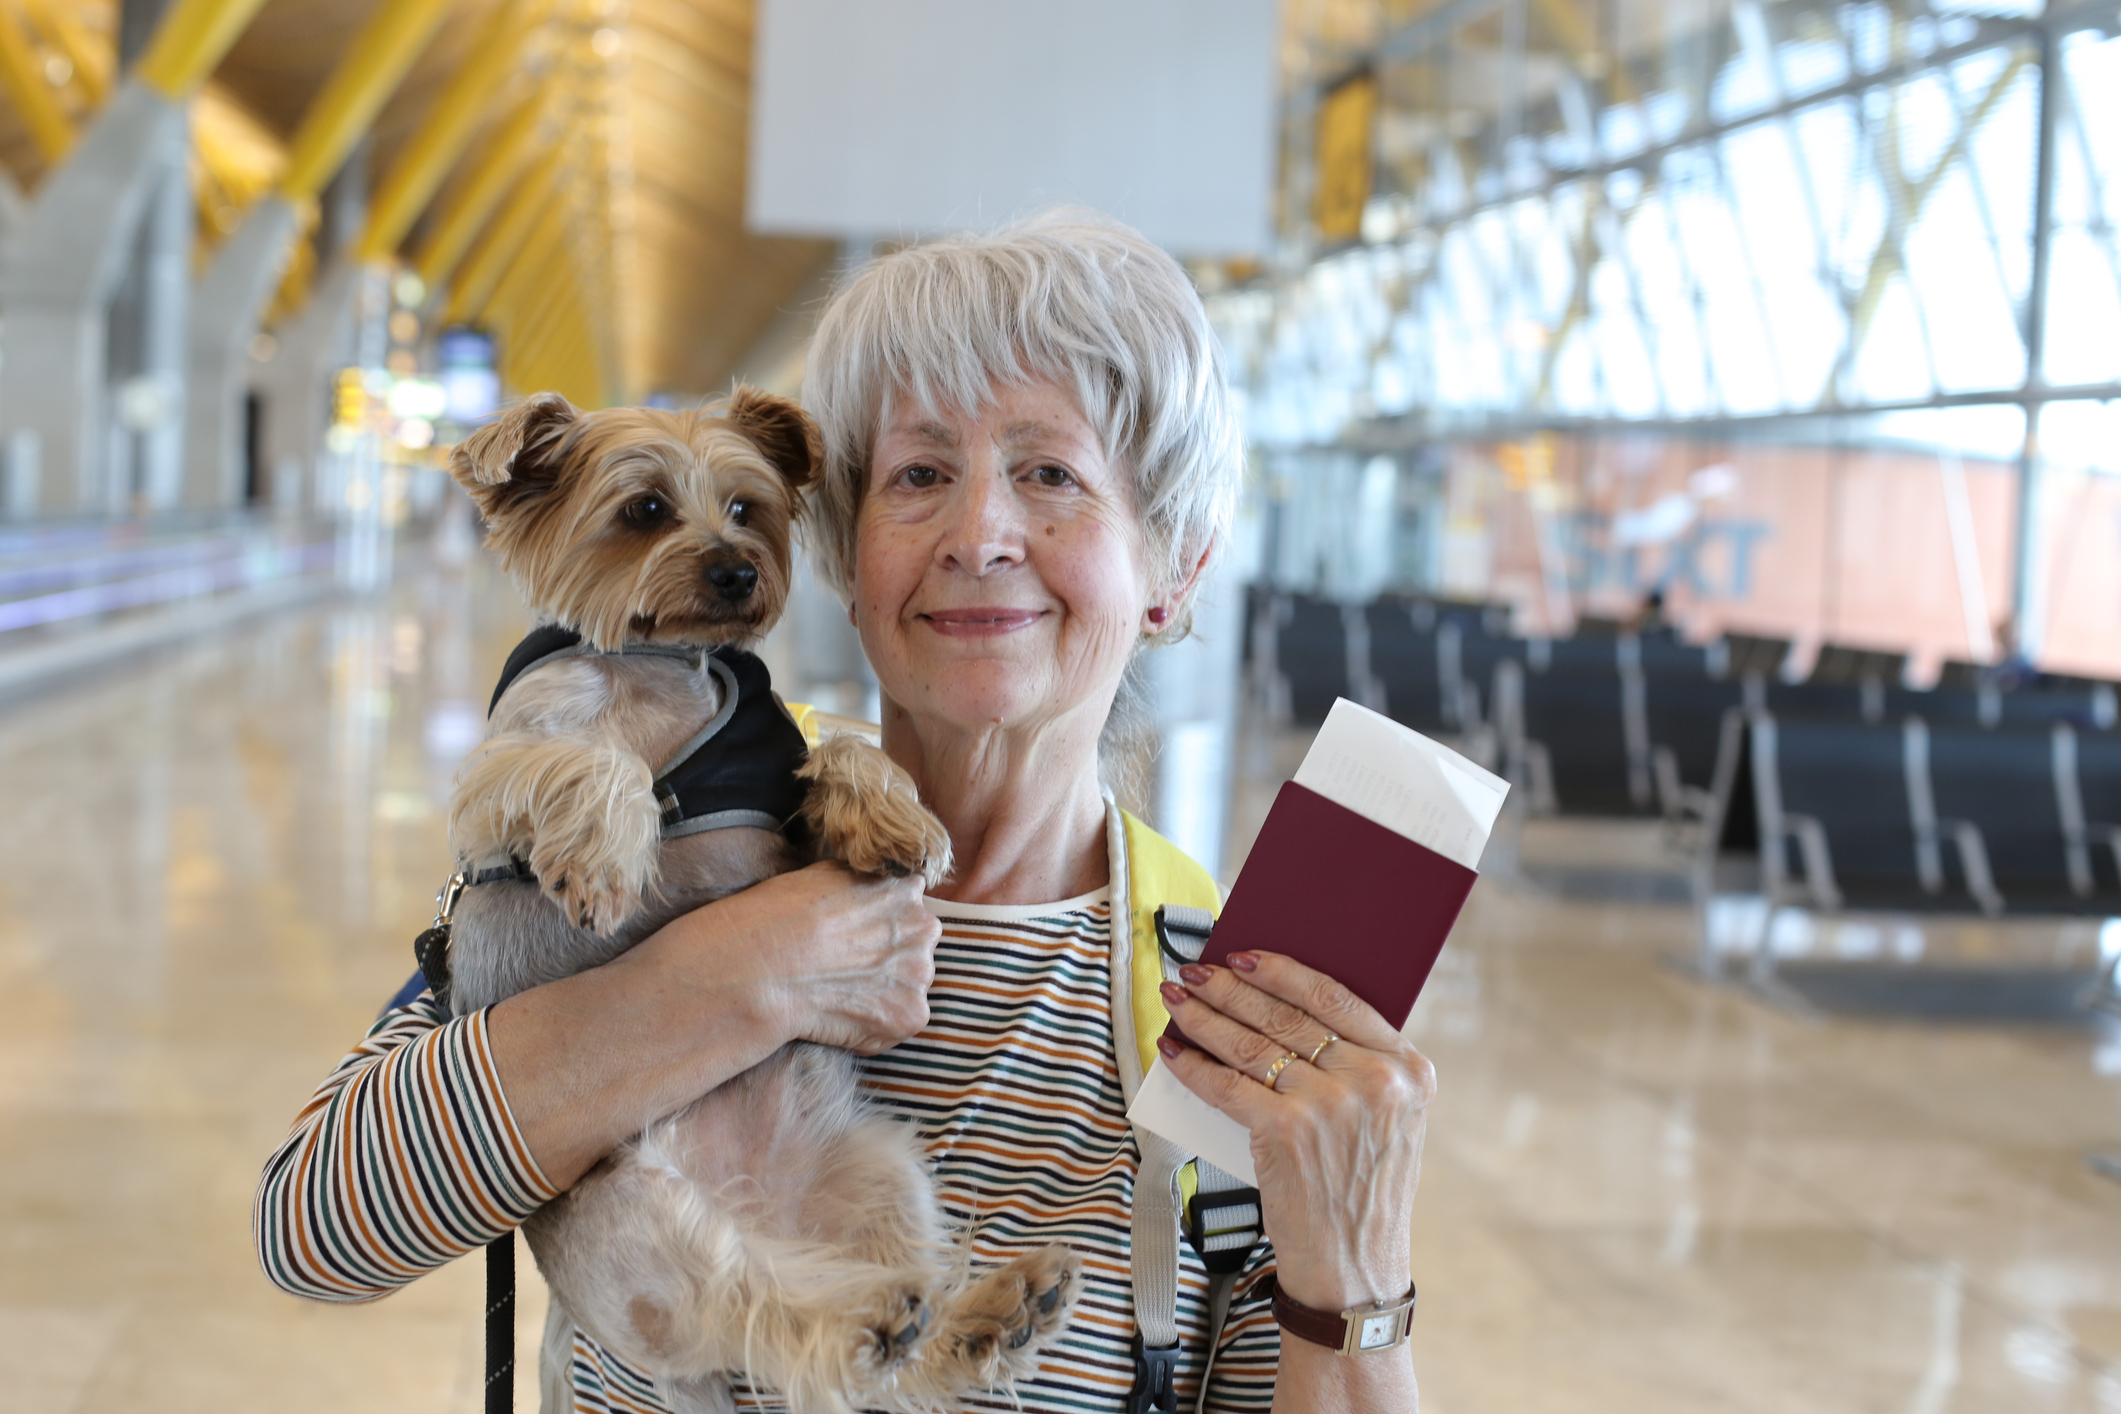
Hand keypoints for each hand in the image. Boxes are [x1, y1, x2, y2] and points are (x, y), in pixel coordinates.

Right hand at [635, 860, 940, 1054]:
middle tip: (844, 968)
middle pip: (914, 945)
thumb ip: (863, 885)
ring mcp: (919, 973)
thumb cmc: (779, 916)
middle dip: (889, 956)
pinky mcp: (910, 1016)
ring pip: (908, 985)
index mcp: (904, 887)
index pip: (907, 906)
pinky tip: (840, 1016)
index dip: (880, 922)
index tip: (854, 936)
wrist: (764, 967)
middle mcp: (923, 927)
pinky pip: (897, 1023)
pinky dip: (874, 1026)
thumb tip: (869, 891)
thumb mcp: (826, 876)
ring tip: (838, 992)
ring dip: (884, 990)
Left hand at [1154, 951, 1435, 1312]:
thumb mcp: (1390, 1122)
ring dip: (1205, 1017)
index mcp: (1407, 1067)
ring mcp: (1329, 1104)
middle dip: (1230, 988)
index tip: (1245, 955)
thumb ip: (1355, 1066)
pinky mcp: (1287, 1131)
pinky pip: (1227, 1085)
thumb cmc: (1362, 1192)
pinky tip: (1176, 1052)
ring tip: (1178, 1001)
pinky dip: (1195, 1066)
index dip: (1284, 970)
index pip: (1337, 997)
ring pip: (1251, 1043)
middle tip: (1195, 971)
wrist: (1356, 1270)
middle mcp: (1373, 1079)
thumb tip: (1278, 1008)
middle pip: (1286, 1014)